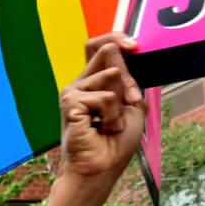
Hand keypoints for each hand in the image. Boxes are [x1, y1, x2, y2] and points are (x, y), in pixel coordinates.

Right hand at [54, 33, 144, 191]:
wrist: (101, 168)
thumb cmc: (115, 143)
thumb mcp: (132, 105)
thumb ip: (128, 79)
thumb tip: (117, 52)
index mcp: (94, 82)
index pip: (99, 45)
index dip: (116, 37)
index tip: (135, 45)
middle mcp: (80, 83)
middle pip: (105, 50)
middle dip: (127, 76)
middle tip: (130, 102)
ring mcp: (72, 91)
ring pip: (111, 74)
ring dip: (121, 104)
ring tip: (111, 124)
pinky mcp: (70, 102)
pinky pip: (106, 97)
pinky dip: (112, 115)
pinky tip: (102, 130)